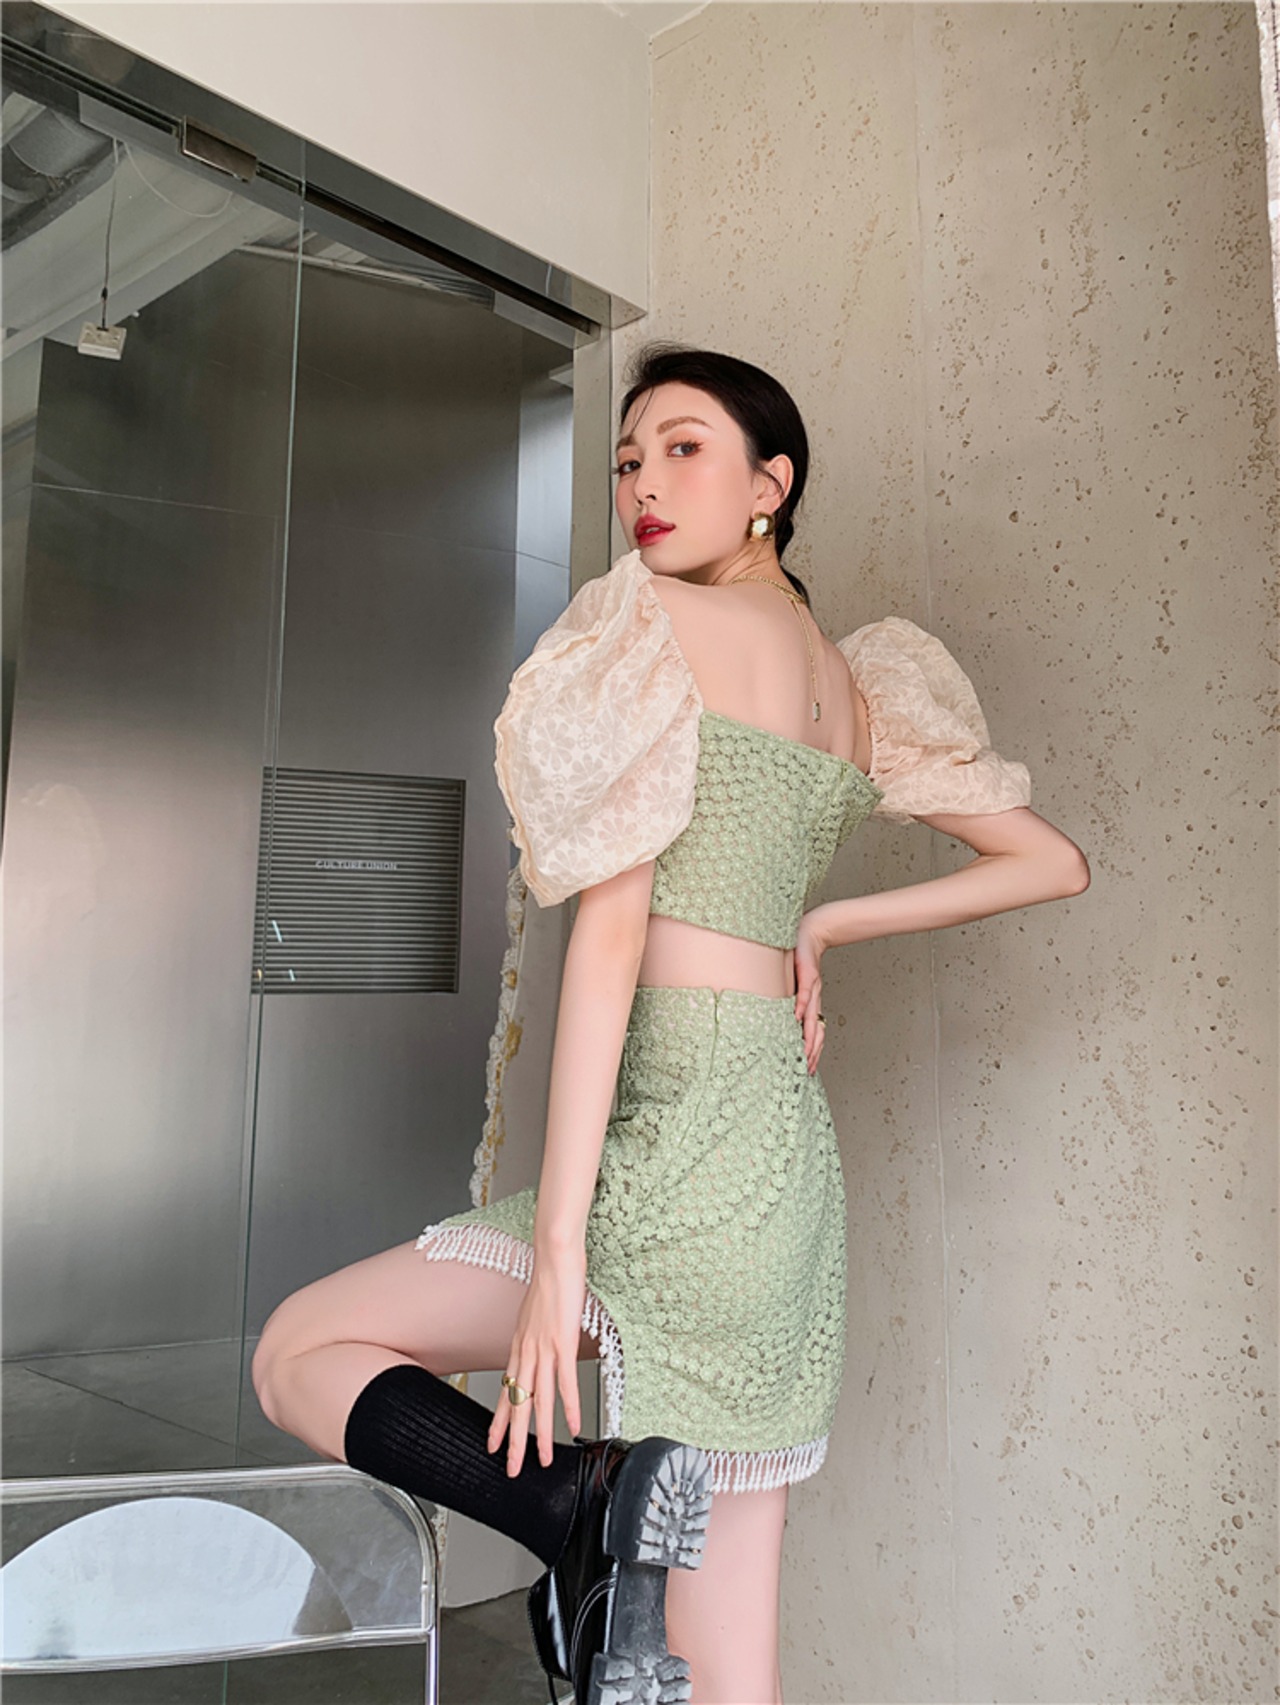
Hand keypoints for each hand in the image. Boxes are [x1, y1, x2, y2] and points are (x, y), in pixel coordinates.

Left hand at [487, 1248, 585, 1473]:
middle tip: (510, 1468)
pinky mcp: (562, 1343)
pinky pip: (565, 1381)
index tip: (494, 1444)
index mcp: (520, 1347)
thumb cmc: (550, 1280)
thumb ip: (537, 1334)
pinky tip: (573, 1426)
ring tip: (541, 1458)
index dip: (501, 1422)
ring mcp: (544, 1349)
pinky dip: (569, 1406)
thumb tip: (543, 1345)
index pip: (508, 1392)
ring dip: (540, 1434)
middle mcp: (527, 1352)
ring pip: (539, 1401)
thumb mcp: (536, 1314)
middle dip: (514, 1440)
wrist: (555, 1258)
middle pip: (519, 1405)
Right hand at [794, 907, 829, 1074]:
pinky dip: (801, 1005)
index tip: (809, 1069)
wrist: (812, 932)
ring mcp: (812, 988)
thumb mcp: (791, 981)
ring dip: (808, 1036)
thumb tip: (775, 1013)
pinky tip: (796, 1018)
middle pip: (816, 1031)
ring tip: (804, 1052)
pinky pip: (804, 992)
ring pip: (812, 1017)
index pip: (813, 1031)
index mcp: (810, 1003)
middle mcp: (813, 999)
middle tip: (807, 1069)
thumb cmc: (799, 957)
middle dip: (812, 1051)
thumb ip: (785, 998)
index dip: (812, 1051)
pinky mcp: (808, 973)